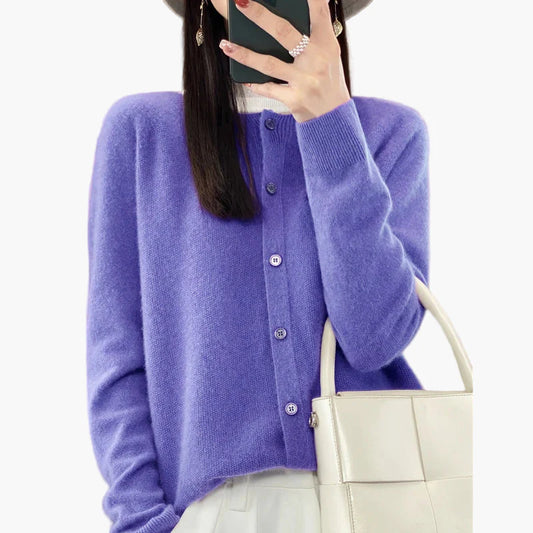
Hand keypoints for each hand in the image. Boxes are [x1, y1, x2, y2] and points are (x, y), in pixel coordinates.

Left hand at [219, 0, 351, 122]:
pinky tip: (243, 78)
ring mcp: (304, 81)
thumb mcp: (330, 54)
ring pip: (268, 63)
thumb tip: (308, 5)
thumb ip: (318, 32)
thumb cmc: (328, 80)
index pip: (318, 11)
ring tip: (226, 44)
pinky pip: (268, 88)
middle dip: (259, 15)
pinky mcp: (294, 99)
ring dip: (244, 54)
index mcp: (327, 43)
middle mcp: (316, 60)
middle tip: (240, 2)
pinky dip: (254, 84)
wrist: (333, 117)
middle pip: (284, 32)